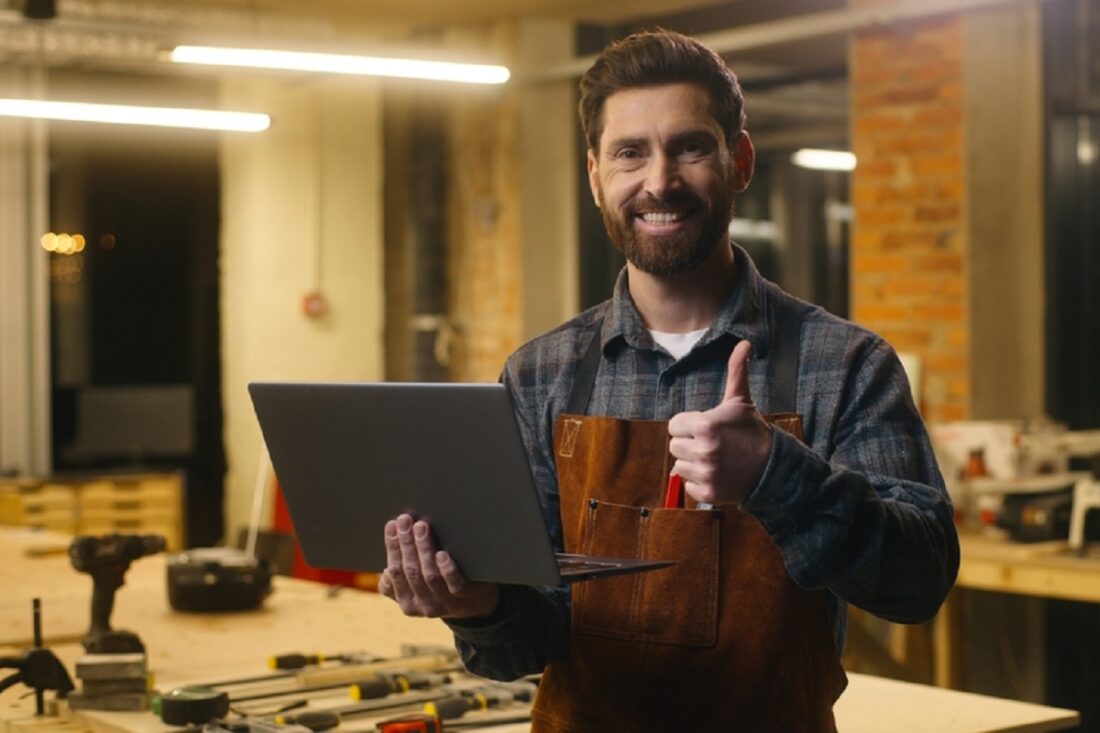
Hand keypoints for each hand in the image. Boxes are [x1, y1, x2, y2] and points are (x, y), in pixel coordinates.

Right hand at [378, 514, 499, 619]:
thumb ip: (401, 577)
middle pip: (410, 571)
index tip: (391, 525)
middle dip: (405, 542)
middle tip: (405, 519)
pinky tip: (442, 554)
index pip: (394, 572)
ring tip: (421, 526)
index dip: (392, 547)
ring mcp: (445, 603)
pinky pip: (455, 585)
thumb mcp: (418, 586)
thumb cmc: (441, 585)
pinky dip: (447, 569)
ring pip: (430, 575)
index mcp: (407, 602)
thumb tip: (385, 569)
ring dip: (423, 548)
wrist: (476, 603)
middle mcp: (424, 606)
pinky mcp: (465, 598)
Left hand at [667, 340, 773, 504]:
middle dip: (690, 444)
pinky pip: (688, 486)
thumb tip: (744, 343)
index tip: (706, 428)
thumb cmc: (752, 431)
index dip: (688, 425)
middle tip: (712, 444)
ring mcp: (705, 473)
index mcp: (704, 425)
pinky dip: (700, 483)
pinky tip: (718, 474)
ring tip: (716, 459)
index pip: (674, 425)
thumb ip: (736, 372)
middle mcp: (702, 450)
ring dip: (694, 464)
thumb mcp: (741, 401)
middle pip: (675, 446)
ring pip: (679, 467)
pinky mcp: (707, 493)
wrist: (773, 467)